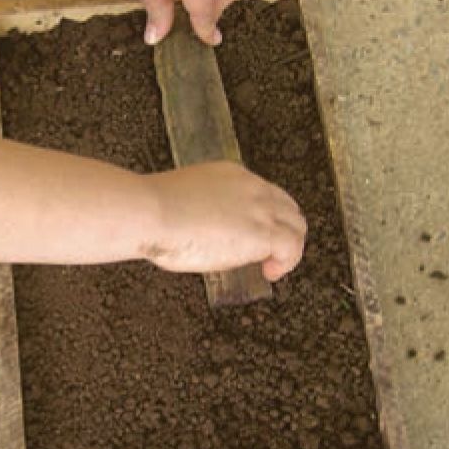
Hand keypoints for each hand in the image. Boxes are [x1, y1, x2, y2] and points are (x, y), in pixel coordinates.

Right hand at [143, 162, 305, 278]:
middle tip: (269, 252)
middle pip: (287, 207)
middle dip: (283, 230)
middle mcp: (251, 188)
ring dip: (289, 246)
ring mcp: (259, 209)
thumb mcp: (180, 202)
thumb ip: (198, 212)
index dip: (264, 216)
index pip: (262, 193)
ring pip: (296, 225)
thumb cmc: (153, 211)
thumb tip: (194, 232)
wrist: (152, 212)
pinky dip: (286, 262)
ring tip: (272, 265)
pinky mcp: (263, 233)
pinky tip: (270, 273)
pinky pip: (292, 247)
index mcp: (230, 175)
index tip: (253, 234)